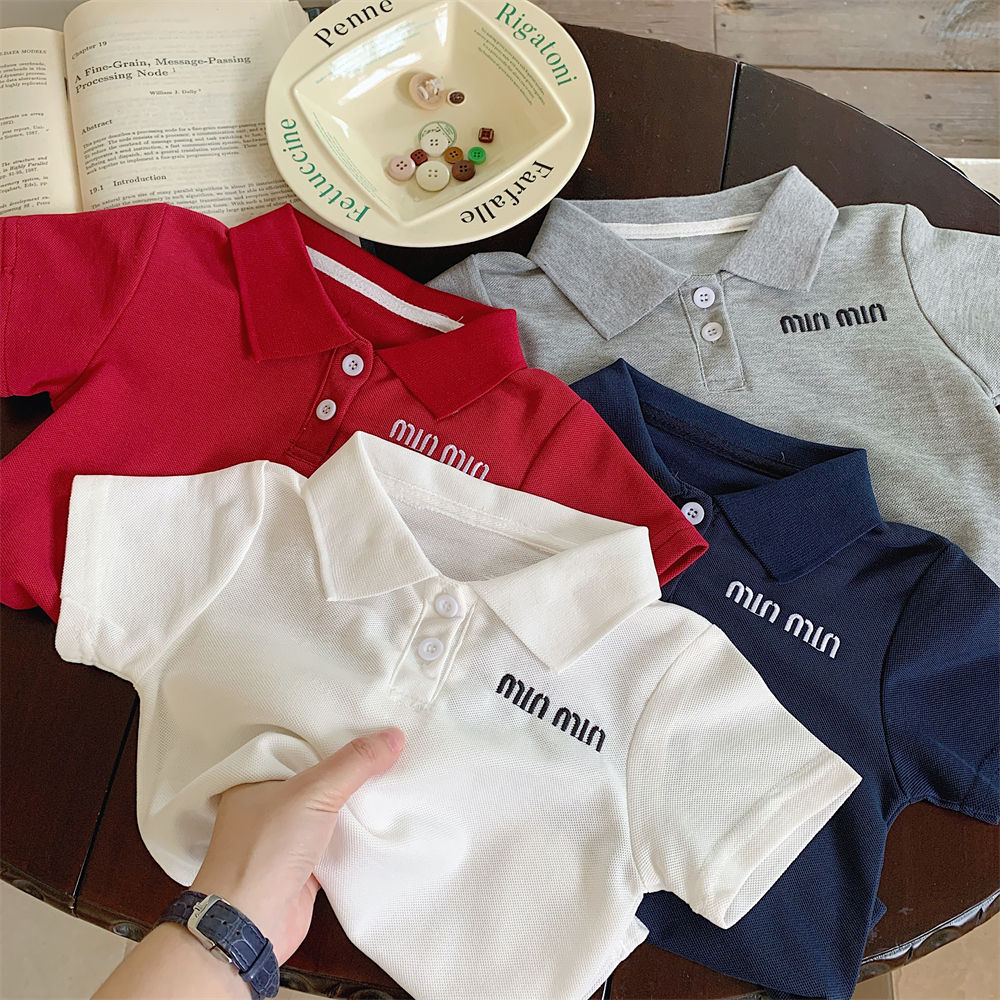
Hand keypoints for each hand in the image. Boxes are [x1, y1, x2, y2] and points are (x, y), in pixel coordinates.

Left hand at [189, 728, 404, 963]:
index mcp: (257, 778)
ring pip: (331, 809)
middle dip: (352, 767)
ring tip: (399, 773)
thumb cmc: (267, 850)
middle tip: (393, 744)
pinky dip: (358, 834)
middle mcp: (269, 805)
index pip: (300, 744)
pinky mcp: (304, 866)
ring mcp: (287, 837)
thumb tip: (394, 735)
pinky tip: (386, 818)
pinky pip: (337, 841)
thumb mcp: (312, 793)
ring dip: (358, 801)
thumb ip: (354, 763)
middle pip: (320, 776)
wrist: (249, 927)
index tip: (372, 718)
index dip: (335, 732)